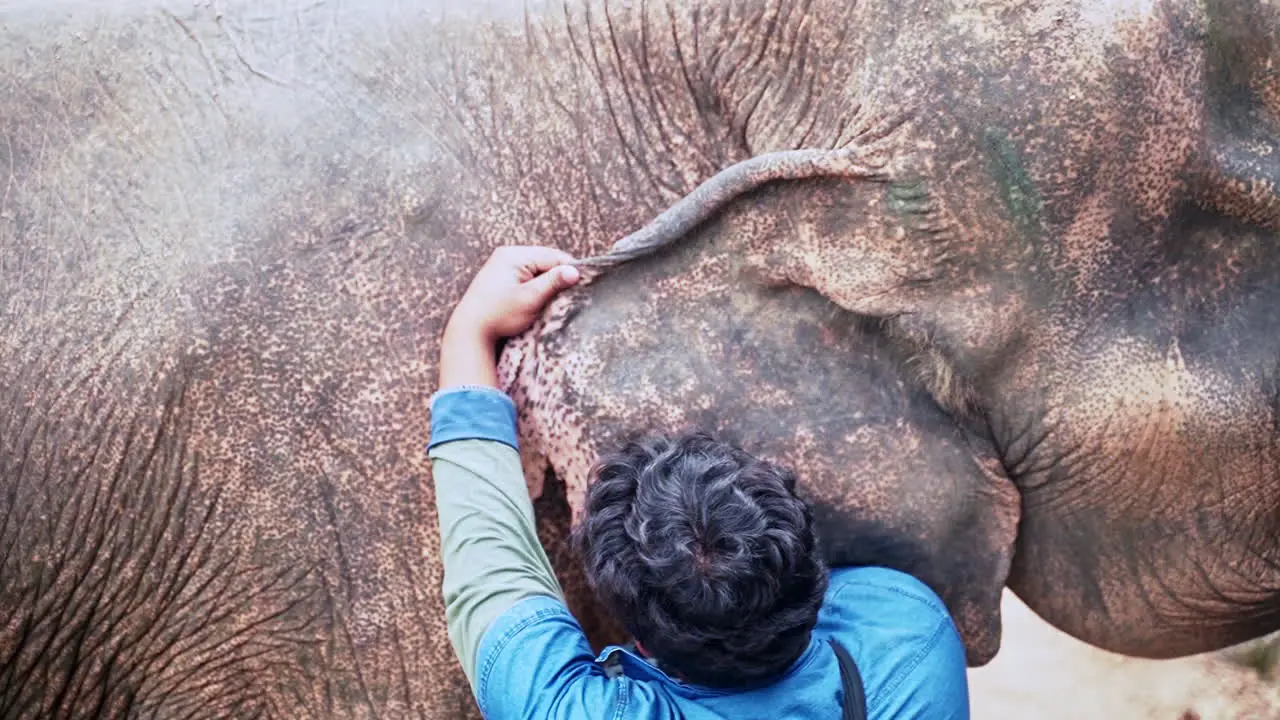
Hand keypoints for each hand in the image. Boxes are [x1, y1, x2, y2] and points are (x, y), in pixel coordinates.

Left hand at [448, 246, 581, 343]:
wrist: (469, 330)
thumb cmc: (498, 315)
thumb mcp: (530, 298)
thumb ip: (553, 282)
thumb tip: (575, 271)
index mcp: (514, 255)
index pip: (553, 256)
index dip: (569, 270)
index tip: (582, 286)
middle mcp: (507, 254)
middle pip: (545, 261)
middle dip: (558, 277)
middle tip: (569, 295)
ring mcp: (502, 264)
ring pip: (537, 269)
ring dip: (547, 282)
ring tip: (554, 299)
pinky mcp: (501, 276)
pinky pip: (527, 276)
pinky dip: (536, 286)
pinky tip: (538, 299)